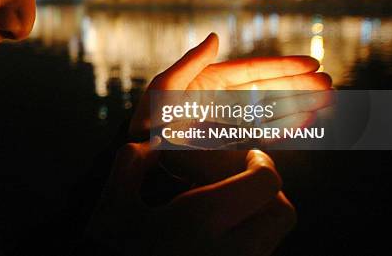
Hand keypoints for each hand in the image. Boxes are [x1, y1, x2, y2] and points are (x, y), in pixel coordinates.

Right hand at [84, 141, 295, 255]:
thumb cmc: (110, 254)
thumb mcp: (111, 207)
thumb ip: (131, 164)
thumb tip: (149, 147)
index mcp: (201, 222)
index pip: (265, 182)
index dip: (260, 162)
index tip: (245, 155)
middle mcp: (230, 252)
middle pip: (281, 213)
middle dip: (266, 191)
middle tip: (239, 181)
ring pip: (272, 239)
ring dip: (256, 216)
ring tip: (222, 211)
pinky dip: (246, 240)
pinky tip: (212, 237)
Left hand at [130, 32, 332, 138]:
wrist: (143, 158)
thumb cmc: (149, 121)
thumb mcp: (165, 87)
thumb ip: (191, 63)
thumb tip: (215, 36)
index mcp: (209, 82)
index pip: (253, 72)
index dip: (283, 67)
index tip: (312, 63)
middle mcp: (223, 101)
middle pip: (269, 90)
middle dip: (299, 87)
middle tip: (330, 84)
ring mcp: (228, 123)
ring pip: (271, 111)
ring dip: (298, 107)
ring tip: (327, 102)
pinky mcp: (230, 145)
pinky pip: (262, 135)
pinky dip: (284, 130)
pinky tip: (304, 125)